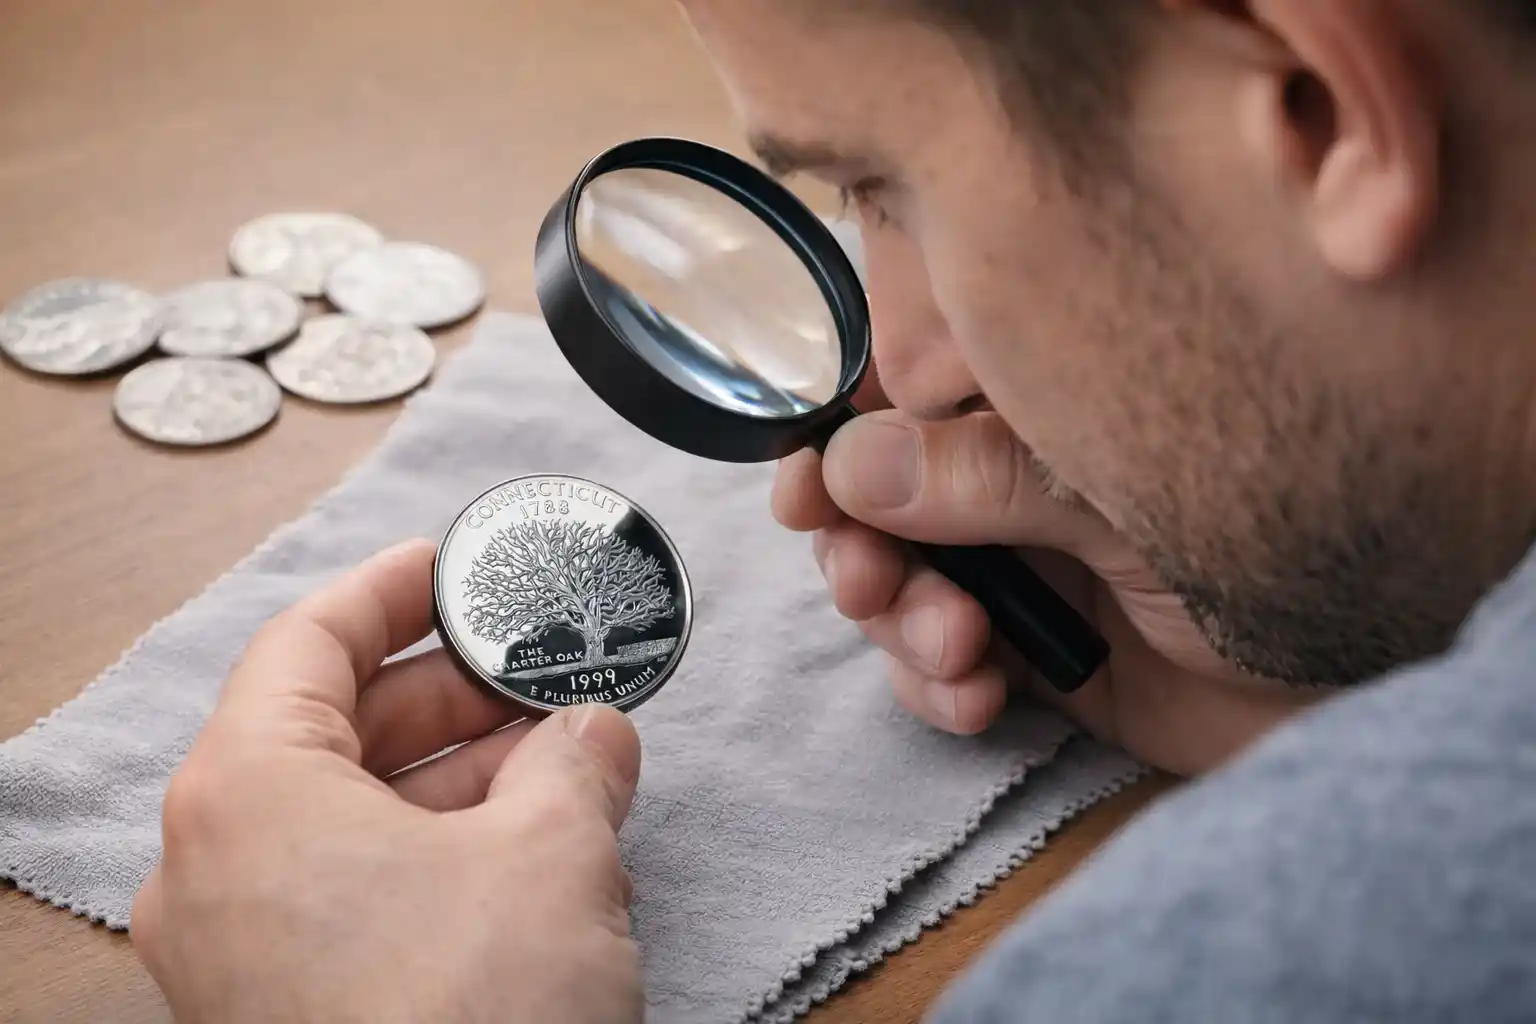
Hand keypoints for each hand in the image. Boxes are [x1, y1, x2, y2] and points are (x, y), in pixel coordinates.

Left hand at [130, 540, 643, 1023]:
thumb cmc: (473, 1019)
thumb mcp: (552, 854)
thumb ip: (576, 762)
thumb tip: (595, 735)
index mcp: (246, 795)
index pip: (307, 643)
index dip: (392, 591)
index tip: (453, 567)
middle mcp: (215, 869)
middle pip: (331, 733)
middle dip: (451, 697)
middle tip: (539, 673)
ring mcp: (241, 951)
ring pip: (347, 819)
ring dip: (457, 780)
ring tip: (559, 759)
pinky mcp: (286, 1010)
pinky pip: (351, 895)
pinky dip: (435, 855)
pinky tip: (528, 849)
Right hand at [774, 411, 1330, 775]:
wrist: (1354, 680)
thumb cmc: (1272, 540)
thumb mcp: (1121, 494)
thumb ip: (987, 475)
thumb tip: (847, 463)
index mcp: (1037, 404)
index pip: (904, 397)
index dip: (835, 436)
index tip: (798, 484)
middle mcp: (1013, 478)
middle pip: (875, 499)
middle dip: (857, 545)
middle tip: (866, 579)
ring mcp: (1017, 566)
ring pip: (893, 584)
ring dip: (896, 620)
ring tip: (954, 646)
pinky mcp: (1028, 654)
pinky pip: (935, 666)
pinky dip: (934, 686)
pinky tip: (976, 697)